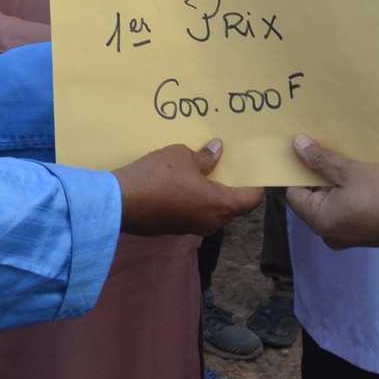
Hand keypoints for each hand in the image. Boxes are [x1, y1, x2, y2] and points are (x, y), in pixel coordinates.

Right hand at [113, 141, 262, 237]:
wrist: (122, 202)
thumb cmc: (159, 176)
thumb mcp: (183, 156)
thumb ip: (205, 157)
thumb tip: (217, 150)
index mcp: (220, 205)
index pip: (251, 199)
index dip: (256, 183)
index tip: (254, 168)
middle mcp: (211, 222)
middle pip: (232, 205)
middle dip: (231, 185)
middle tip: (229, 163)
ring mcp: (192, 227)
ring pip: (212, 209)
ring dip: (211, 192)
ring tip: (205, 168)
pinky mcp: (174, 228)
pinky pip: (194, 212)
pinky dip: (195, 199)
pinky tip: (184, 181)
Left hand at [283, 135, 378, 249]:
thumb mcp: (350, 171)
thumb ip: (321, 160)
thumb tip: (295, 146)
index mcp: (320, 222)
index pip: (294, 193)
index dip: (298, 171)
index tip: (304, 151)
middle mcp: (329, 234)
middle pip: (313, 198)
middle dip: (319, 175)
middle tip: (325, 149)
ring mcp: (346, 236)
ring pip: (331, 203)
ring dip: (336, 182)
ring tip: (344, 159)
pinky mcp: (363, 233)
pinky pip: (346, 210)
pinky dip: (349, 193)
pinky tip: (359, 175)